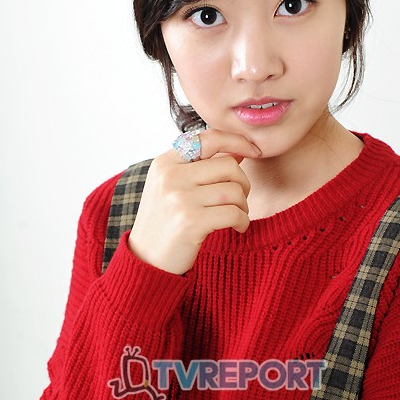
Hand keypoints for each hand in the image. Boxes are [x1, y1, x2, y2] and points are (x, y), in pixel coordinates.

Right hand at [127, 129, 260, 274]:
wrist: (146, 261)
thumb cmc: (165, 222)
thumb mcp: (172, 186)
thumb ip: (200, 166)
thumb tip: (238, 150)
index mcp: (166, 162)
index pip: (209, 138)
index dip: (237, 140)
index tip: (254, 150)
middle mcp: (170, 176)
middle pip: (228, 165)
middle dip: (243, 182)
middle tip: (239, 199)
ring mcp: (179, 198)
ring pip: (234, 190)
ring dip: (243, 205)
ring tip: (236, 215)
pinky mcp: (190, 222)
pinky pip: (233, 213)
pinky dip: (242, 221)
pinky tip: (237, 228)